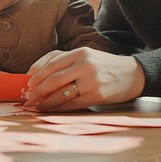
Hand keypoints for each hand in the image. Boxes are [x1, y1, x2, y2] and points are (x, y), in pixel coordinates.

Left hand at [24, 47, 144, 111]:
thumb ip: (63, 61)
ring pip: (62, 94)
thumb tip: (36, 75)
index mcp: (81, 52)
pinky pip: (73, 104)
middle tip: (29, 98)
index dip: (37, 74)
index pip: (53, 63)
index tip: (28, 83)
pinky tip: (53, 109)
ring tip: (38, 106)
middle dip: (38, 91)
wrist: (132, 74)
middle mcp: (86, 65)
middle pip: (54, 79)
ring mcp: (92, 81)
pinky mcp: (97, 96)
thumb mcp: (85, 56)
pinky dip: (60, 108)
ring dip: (46, 102)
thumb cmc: (103, 66)